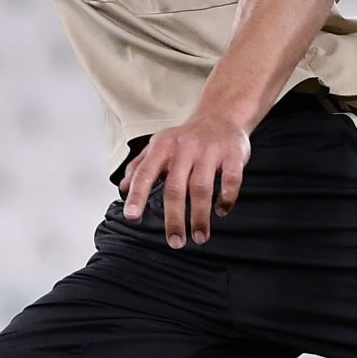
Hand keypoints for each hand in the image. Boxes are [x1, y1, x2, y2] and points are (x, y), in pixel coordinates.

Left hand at [121, 113, 251, 248]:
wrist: (221, 115)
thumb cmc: (186, 138)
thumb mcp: (159, 146)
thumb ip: (140, 166)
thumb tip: (123, 188)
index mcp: (163, 146)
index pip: (146, 173)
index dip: (137, 195)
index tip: (131, 216)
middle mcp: (185, 148)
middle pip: (175, 188)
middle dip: (174, 218)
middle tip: (175, 242)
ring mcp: (210, 150)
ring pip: (202, 188)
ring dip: (200, 216)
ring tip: (199, 237)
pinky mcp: (233, 154)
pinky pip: (231, 179)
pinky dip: (226, 198)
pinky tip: (221, 211)